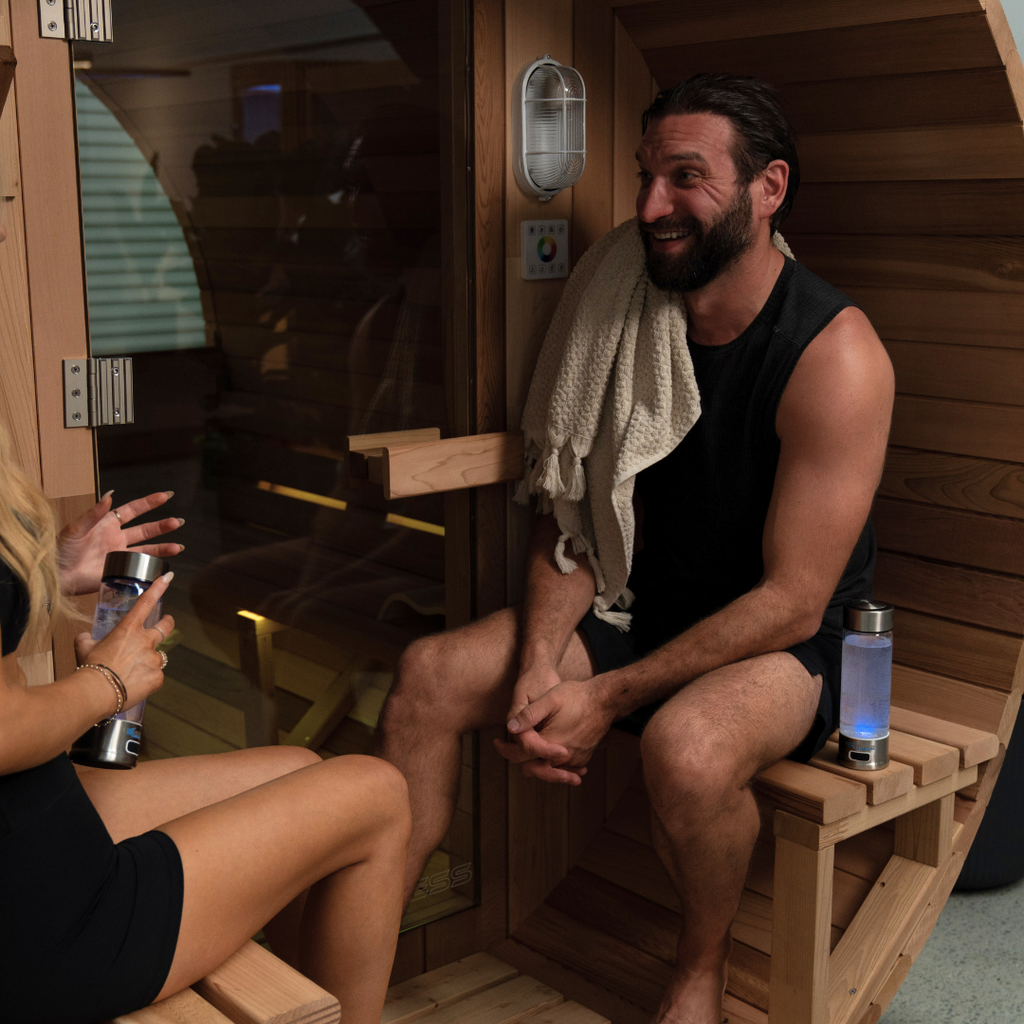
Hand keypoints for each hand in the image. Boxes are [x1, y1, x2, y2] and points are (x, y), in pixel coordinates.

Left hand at [58, 491, 183, 595]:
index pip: (134, 510)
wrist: (57, 574)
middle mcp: (117, 538)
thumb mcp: (76, 528)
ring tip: (178, 547)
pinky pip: (140, 567)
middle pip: (146, 530)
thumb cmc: (62, 549)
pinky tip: (166, 565)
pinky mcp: (120, 570)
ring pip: (148, 550)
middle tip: (178, 523)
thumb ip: (93, 514)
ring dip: (163, 547)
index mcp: (108, 523)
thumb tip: (109, 496)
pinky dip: (153, 566)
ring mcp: (120, 555)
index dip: (150, 503)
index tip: (166, 496)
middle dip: (162, 526)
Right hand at [75, 572, 174, 713]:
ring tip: (131, 672)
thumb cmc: (90, 668)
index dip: (158, 588)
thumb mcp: (84, 647)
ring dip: (147, 661)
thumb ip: (87, 638)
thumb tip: (86, 637)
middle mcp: (146, 641)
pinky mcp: (157, 677)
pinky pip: (155, 676)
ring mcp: (154, 659)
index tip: (167, 578)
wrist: (96, 692)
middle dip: (167, 623)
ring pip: (156, 657)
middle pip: (165, 627)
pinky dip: (147, 679)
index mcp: (129, 629)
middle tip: (166, 623)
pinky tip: (134, 685)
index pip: (146, 603)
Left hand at [494, 678, 612, 785]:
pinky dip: (552, 762)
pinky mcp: (583, 758)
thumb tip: (510, 727)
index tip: (497, 743)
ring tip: (525, 750)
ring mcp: (575, 760)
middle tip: (508, 748)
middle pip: (533, 768)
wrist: (605, 700)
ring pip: (548, 769)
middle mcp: (563, 757)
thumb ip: (529, 715)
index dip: (506, 750)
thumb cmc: (577, 696)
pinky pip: (562, 766)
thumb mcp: (550, 699)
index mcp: (551, 743)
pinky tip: (546, 751)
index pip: (521, 757)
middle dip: (520, 759)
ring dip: (536, 761)